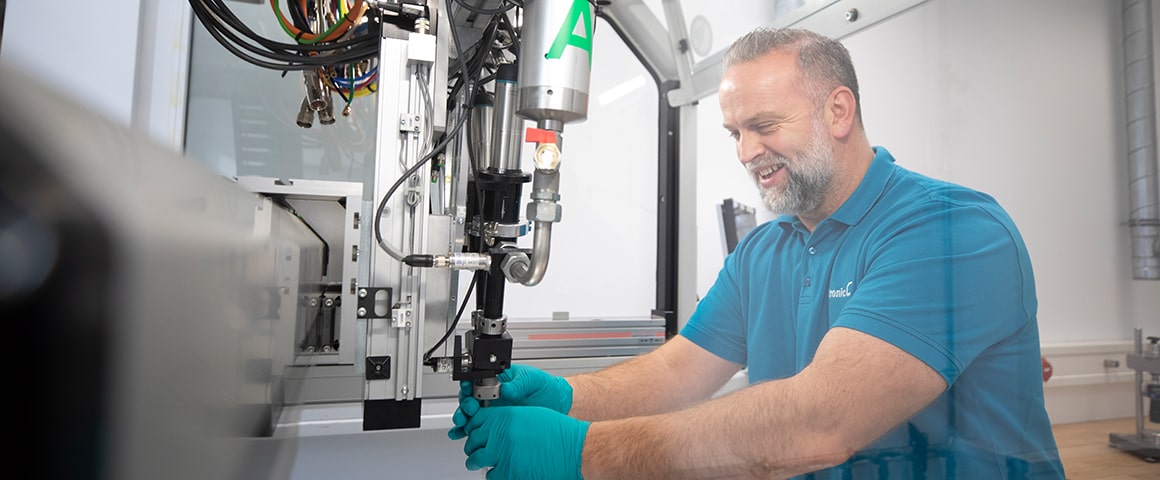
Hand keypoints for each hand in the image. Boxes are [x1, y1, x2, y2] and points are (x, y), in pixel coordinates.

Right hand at [449, 364, 572, 438]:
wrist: (555, 403)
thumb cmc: (543, 387)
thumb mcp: (532, 379)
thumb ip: (518, 383)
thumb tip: (505, 388)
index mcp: (497, 380)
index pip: (476, 381)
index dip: (468, 385)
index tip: (469, 390)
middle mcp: (491, 395)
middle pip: (468, 399)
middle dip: (465, 404)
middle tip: (470, 408)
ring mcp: (491, 411)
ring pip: (469, 415)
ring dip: (463, 418)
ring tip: (463, 422)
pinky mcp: (494, 425)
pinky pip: (476, 428)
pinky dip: (465, 432)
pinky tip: (460, 434)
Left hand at [462, 406, 588, 479]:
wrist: (574, 450)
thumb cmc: (558, 433)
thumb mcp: (530, 416)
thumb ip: (508, 419)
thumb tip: (493, 427)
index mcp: (506, 417)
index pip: (476, 420)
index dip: (474, 427)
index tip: (475, 432)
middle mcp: (501, 434)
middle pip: (473, 441)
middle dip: (474, 447)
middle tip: (476, 450)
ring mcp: (503, 454)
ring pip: (476, 460)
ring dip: (478, 462)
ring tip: (482, 463)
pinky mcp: (508, 473)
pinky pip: (490, 475)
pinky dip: (494, 474)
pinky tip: (501, 471)